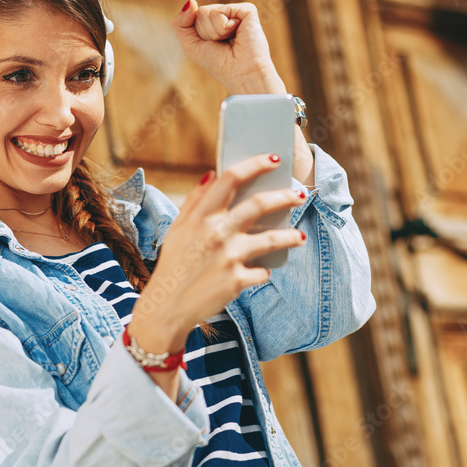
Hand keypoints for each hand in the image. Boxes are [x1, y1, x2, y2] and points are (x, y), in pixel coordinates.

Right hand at [127, 154, 305, 352]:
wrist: (166, 307)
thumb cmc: (174, 264)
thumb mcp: (178, 228)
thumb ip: (195, 200)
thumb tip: (212, 174)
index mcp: (200, 215)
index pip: (230, 178)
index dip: (256, 164)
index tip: (274, 159)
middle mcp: (215, 232)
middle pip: (258, 204)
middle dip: (285, 197)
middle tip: (300, 196)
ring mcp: (228, 257)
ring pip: (271, 239)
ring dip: (290, 236)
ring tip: (300, 236)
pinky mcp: (236, 280)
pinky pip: (262, 272)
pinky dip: (264, 271)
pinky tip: (263, 271)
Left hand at [171, 0, 286, 94]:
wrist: (242, 74)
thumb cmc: (219, 64)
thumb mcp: (191, 46)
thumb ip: (180, 23)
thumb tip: (191, 1)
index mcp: (214, 23)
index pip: (192, 16)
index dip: (197, 35)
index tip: (213, 47)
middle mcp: (225, 15)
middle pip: (198, 13)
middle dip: (205, 33)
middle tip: (223, 44)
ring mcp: (236, 11)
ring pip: (205, 11)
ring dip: (214, 32)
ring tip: (231, 41)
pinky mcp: (247, 10)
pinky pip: (219, 11)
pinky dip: (223, 27)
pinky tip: (237, 33)